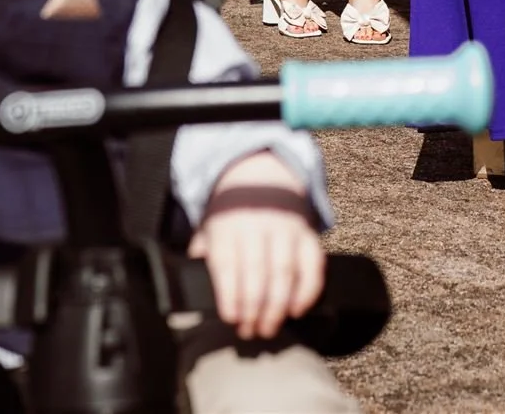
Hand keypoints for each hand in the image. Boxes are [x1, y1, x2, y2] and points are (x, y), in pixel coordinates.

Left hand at [189, 152, 324, 340]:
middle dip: (254, 307)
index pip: (228, 263)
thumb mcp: (209, 227)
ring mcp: (285, 228)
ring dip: (278, 306)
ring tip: (269, 327)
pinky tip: (296, 310)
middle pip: (257, 271)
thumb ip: (203, 256)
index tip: (231, 318)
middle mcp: (257, 224)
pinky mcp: (307, 233)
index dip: (230, 294)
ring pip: (285, 271)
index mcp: (227, 225)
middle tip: (251, 331)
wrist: (260, 174)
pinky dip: (308, 290)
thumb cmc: (230, 214)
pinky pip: (313, 264)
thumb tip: (191, 291)